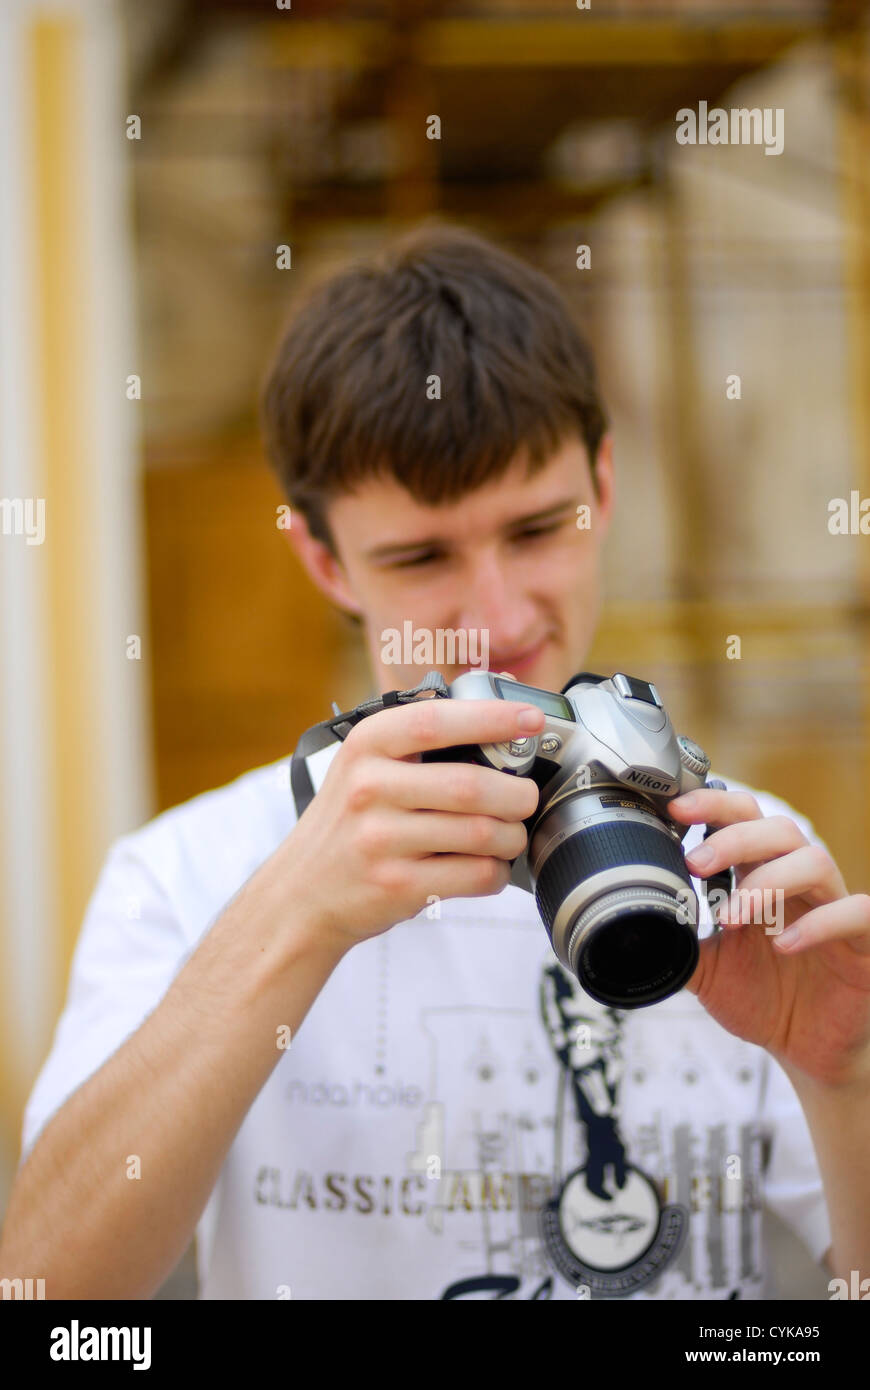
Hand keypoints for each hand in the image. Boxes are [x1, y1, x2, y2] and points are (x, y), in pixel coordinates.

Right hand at [276, 694, 542, 952]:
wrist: (302, 892)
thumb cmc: (349, 822)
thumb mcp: (368, 765)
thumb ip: (426, 735)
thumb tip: (504, 697)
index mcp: (366, 745)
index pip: (435, 720)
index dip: (492, 717)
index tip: (532, 719)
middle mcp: (368, 788)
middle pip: (471, 785)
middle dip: (517, 793)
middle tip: (526, 797)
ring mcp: (379, 840)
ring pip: (481, 833)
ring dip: (512, 837)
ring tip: (509, 836)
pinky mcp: (395, 886)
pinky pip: (474, 875)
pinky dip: (496, 872)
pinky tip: (487, 866)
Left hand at [667, 787, 869, 1088]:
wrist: (807, 1051)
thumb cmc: (764, 999)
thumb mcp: (707, 970)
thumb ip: (676, 940)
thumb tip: (626, 925)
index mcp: (761, 877)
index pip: (744, 819)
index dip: (713, 805)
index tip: (675, 809)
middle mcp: (799, 884)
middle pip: (778, 828)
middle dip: (734, 839)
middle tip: (695, 863)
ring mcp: (833, 908)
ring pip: (814, 861)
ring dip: (767, 882)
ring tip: (732, 916)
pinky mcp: (863, 942)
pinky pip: (855, 912)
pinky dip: (818, 923)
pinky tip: (784, 944)